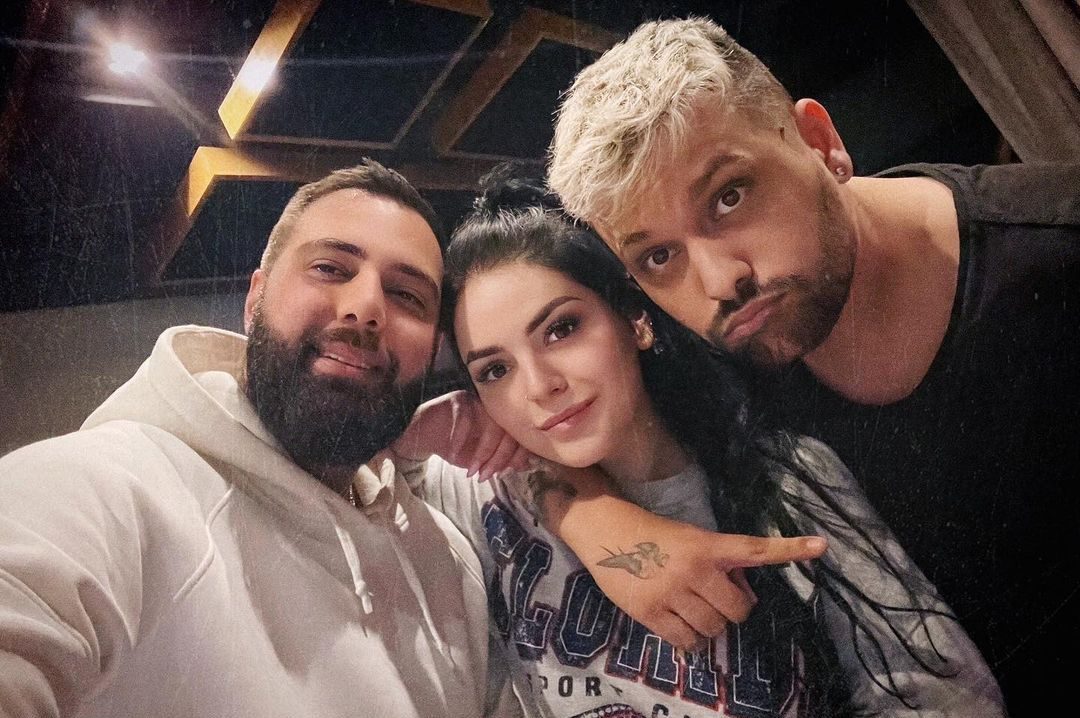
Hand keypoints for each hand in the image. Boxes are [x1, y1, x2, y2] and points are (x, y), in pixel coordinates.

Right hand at [392, 390, 534, 480]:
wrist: (423, 438)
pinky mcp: (457, 399)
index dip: (515, 456)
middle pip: (507, 431)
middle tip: (485, 476)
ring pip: (490, 425)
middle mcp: (494, 409)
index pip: (518, 436)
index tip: (505, 474)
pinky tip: (454, 454)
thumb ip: (500, 461)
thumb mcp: (479, 461)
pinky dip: (460, 438)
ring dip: (482, 452)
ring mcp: (477, 402)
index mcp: (503, 422)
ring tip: (472, 470)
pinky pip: (465, 418)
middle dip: (498, 458)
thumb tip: (524, 466)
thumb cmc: (454, 449)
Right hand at [561, 493, 826, 650]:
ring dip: (710, 624)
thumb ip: (718, 562)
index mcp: (707, 545)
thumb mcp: (691, 538)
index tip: (822, 546)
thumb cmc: (653, 534)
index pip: (755, 550)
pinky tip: (680, 623)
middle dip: (732, 608)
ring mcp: (672, 593)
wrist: (605, 531)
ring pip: (713, 629)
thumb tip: (743, 594)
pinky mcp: (651, 613)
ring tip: (693, 609)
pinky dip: (690, 639)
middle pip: (738, 610)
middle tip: (716, 598)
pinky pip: (687, 642)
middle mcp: (694, 570)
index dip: (790, 549)